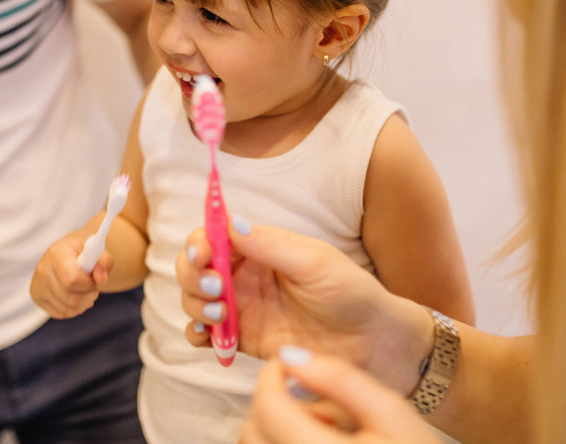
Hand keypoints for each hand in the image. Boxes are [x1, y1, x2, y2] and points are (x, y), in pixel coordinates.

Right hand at [30, 231, 112, 318]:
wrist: (68, 252)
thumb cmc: (85, 252)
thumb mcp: (99, 251)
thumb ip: (104, 263)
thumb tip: (101, 279)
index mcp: (58, 253)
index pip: (71, 279)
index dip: (88, 284)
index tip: (94, 278)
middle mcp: (43, 268)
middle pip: (70, 297)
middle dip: (88, 295)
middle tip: (93, 286)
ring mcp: (38, 284)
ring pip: (66, 308)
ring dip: (83, 303)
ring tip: (87, 291)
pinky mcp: (37, 297)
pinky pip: (60, 313)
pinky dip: (73, 309)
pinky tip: (77, 297)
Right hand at [176, 222, 430, 387]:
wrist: (373, 343)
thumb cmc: (350, 292)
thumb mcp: (315, 262)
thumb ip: (271, 245)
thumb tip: (230, 221)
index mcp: (260, 248)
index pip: (214, 236)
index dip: (199, 243)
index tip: (203, 255)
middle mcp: (245, 275)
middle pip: (195, 268)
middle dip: (192, 276)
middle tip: (214, 288)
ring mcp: (242, 307)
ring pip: (194, 300)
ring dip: (195, 304)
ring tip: (220, 312)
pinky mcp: (243, 339)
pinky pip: (207, 335)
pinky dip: (198, 334)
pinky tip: (210, 336)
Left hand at [240, 349, 439, 442]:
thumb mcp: (392, 414)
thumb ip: (342, 380)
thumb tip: (291, 355)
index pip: (267, 408)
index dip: (269, 376)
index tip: (285, 365)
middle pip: (252, 433)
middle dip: (276, 408)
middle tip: (323, 410)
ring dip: (277, 433)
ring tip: (327, 435)